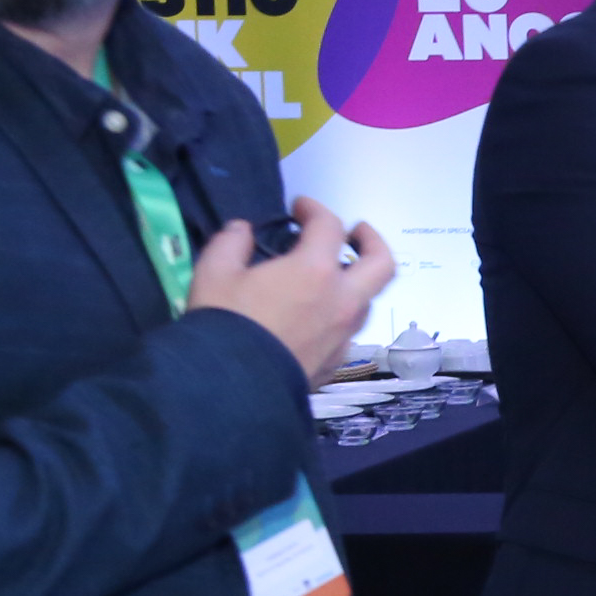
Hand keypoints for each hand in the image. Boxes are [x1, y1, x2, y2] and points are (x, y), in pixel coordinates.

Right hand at [190, 196, 392, 385]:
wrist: (231, 387)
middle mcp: (342, 300)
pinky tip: (319, 316)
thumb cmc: (224, 323)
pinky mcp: (336, 361)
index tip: (300, 207)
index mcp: (315, 271)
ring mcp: (344, 334)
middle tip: (354, 232)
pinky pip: (349, 330)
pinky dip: (341, 314)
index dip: (315, 209)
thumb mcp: (213, 273)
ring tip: (333, 276)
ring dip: (357, 281)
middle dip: (372, 240)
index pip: (330, 226)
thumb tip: (243, 231)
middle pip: (382, 263)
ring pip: (369, 300)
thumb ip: (231, 242)